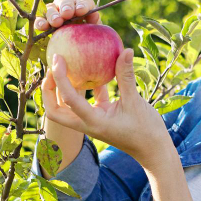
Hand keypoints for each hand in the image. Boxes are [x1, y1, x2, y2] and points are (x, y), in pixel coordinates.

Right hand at [33, 0, 100, 30]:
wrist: (80, 45)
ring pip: (51, 8)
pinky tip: (42, 27)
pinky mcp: (45, 21)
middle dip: (66, 6)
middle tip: (67, 14)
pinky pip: (40, 20)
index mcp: (82, 1)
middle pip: (65, 0)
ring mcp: (55, 10)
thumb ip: (95, 21)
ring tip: (56, 22)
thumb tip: (94, 15)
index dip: (82, 3)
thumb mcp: (96, 28)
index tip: (81, 11)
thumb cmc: (91, 34)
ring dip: (53, 14)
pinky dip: (40, 22)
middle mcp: (67, 2)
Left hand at [42, 46, 173, 169]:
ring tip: (65, 65)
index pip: (68, 99)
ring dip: (61, 88)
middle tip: (52, 67)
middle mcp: (87, 123)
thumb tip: (126, 50)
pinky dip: (84, 87)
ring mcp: (92, 121)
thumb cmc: (146, 131)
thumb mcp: (136, 102)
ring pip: (66, 106)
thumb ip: (127, 76)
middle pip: (54, 110)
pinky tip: (90, 69)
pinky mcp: (100, 117)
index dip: (60, 78)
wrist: (153, 151)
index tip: (58, 59)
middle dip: (48, 89)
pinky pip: (86, 101)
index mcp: (93, 122)